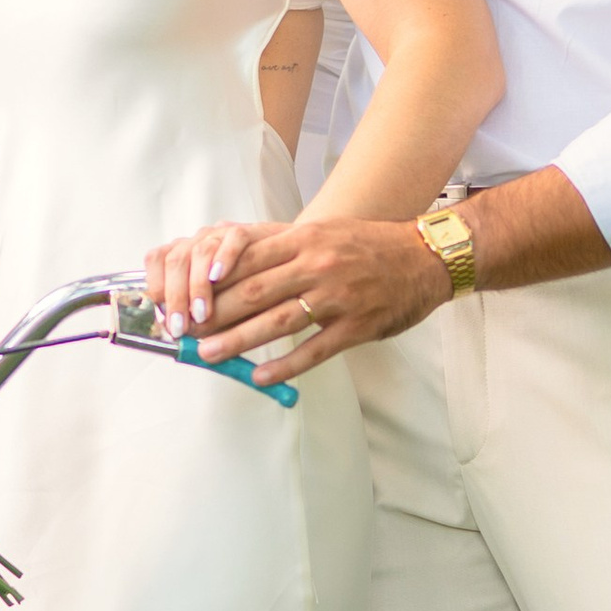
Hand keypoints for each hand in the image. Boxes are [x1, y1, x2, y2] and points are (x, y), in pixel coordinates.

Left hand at [141, 222, 261, 338]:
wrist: (300, 256)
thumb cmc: (258, 283)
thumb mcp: (225, 297)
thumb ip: (205, 312)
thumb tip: (183, 336)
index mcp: (192, 250)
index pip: (159, 258)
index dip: (156, 286)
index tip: (162, 318)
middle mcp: (207, 237)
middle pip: (179, 258)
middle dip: (176, 296)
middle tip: (180, 328)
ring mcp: (231, 233)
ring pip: (202, 250)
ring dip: (197, 286)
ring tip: (202, 316)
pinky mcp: (260, 231)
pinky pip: (236, 237)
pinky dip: (224, 256)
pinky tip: (217, 277)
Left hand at [187, 216, 449, 370]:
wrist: (425, 257)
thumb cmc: (367, 245)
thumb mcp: (323, 233)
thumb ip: (281, 247)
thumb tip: (230, 263)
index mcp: (305, 239)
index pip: (247, 259)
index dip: (212, 280)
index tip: (187, 298)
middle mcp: (318, 265)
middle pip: (254, 292)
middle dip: (215, 315)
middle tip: (186, 333)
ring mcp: (338, 297)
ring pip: (278, 322)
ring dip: (238, 341)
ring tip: (209, 356)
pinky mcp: (357, 326)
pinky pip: (314, 350)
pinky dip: (285, 366)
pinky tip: (261, 377)